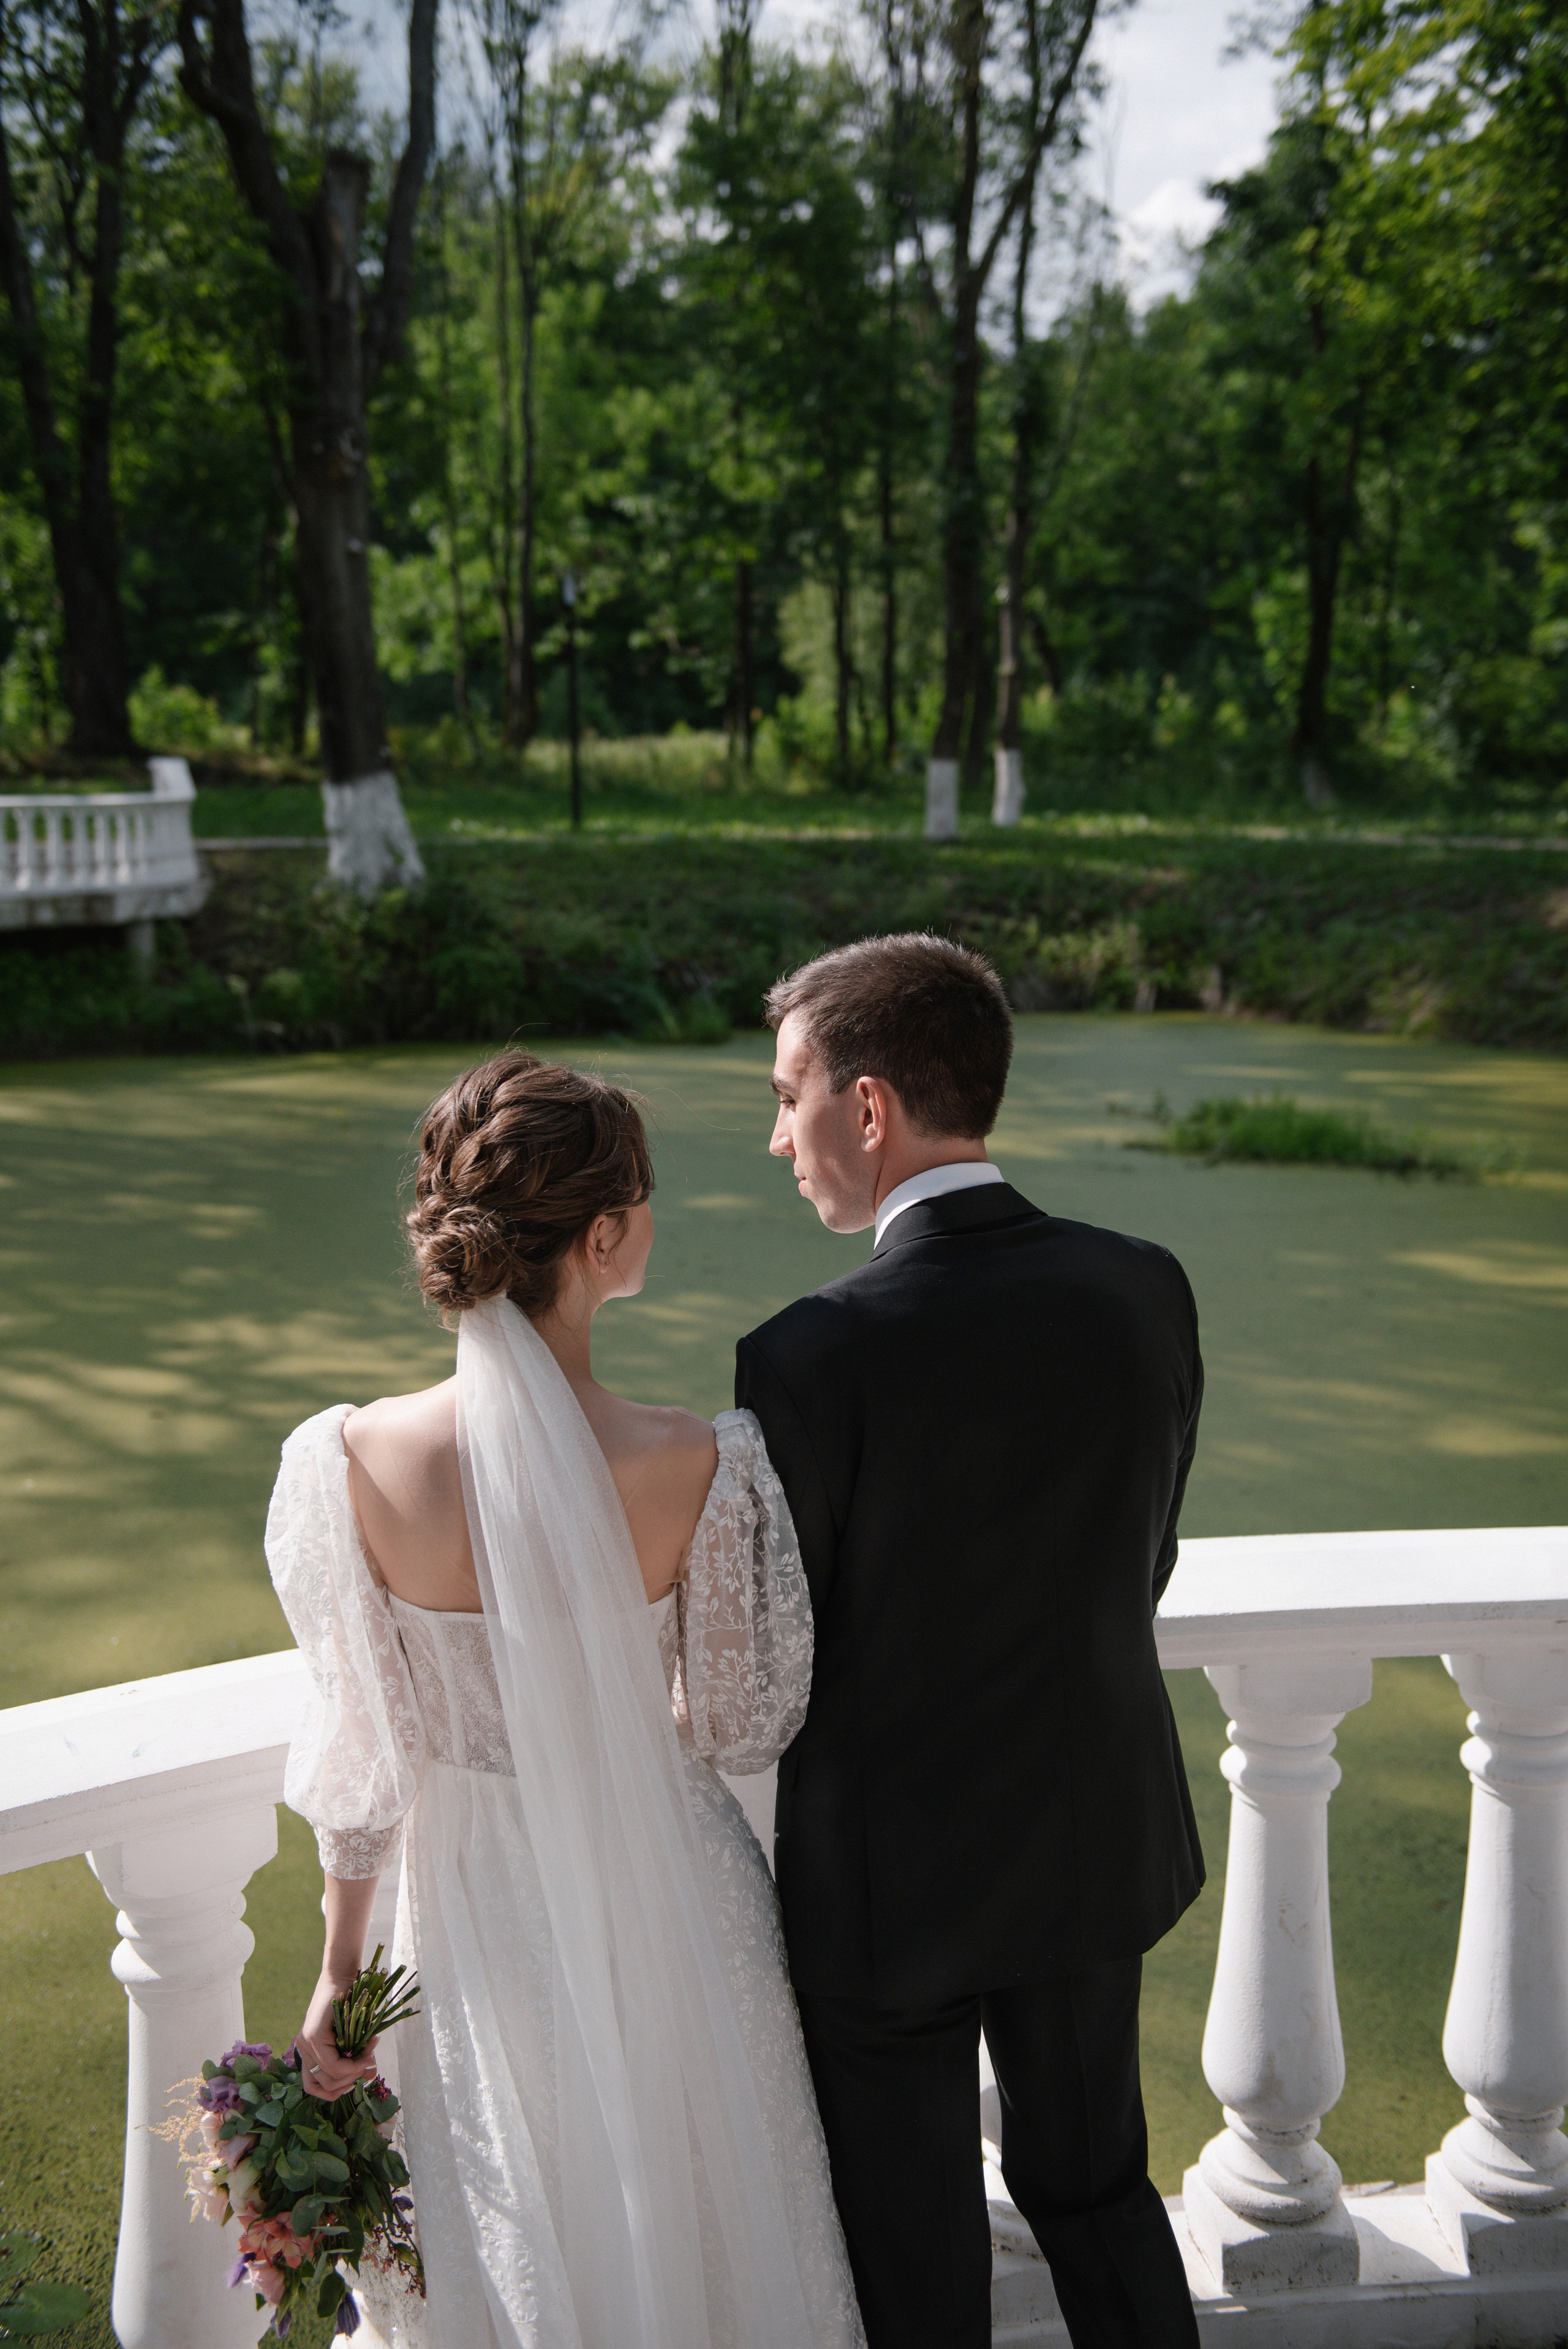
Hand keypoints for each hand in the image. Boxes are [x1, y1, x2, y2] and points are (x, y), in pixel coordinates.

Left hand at [297, 1971, 379, 2102]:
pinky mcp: (313, 2036)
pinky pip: (334, 2065)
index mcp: (310, 2052)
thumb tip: (369, 2077)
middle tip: (368, 2063)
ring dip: (355, 2072)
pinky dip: (354, 2064)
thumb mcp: (354, 2036)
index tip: (355, 2079)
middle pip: (325, 2087)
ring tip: (369, 2054)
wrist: (343, 1974)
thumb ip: (357, 2058)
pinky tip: (366, 2051)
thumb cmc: (351, 2003)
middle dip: (351, 2081)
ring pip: (330, 2078)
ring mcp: (306, 2043)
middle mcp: (304, 2049)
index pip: (314, 2087)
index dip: (336, 2091)